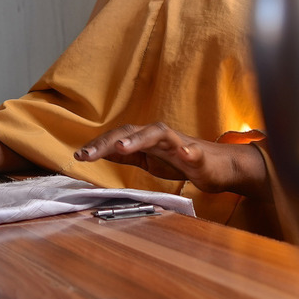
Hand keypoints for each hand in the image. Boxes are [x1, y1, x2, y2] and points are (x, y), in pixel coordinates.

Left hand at [73, 123, 269, 198]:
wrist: (220, 167)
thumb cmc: (183, 162)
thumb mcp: (149, 160)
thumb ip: (128, 155)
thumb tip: (101, 150)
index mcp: (146, 141)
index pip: (118, 138)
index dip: (98, 145)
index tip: (78, 156)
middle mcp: (160, 137)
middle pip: (131, 131)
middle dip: (108, 141)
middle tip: (87, 154)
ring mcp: (180, 144)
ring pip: (158, 134)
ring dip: (139, 139)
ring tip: (122, 147)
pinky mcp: (199, 155)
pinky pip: (192, 151)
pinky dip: (187, 152)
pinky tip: (183, 155)